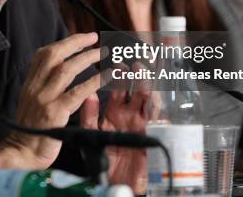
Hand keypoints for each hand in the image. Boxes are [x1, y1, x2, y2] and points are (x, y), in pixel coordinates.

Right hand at [4, 33, 106, 168]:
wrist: (20, 154)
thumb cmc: (28, 132)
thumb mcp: (29, 103)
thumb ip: (41, 88)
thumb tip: (57, 73)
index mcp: (29, 84)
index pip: (42, 55)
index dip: (62, 44)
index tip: (79, 39)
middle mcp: (35, 87)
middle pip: (54, 55)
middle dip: (75, 42)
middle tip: (94, 37)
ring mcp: (44, 99)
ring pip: (66, 69)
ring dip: (87, 58)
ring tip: (103, 53)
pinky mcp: (54, 113)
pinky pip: (77, 92)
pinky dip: (94, 81)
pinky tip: (106, 76)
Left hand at [80, 65, 151, 193]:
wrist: (113, 181)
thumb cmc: (103, 158)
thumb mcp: (91, 135)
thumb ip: (89, 115)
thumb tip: (88, 95)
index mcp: (113, 111)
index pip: (117, 87)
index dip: (117, 73)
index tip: (115, 60)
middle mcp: (128, 114)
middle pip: (135, 88)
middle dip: (136, 74)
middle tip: (134, 61)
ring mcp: (140, 122)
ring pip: (146, 99)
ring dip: (145, 85)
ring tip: (141, 72)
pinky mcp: (148, 134)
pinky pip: (154, 118)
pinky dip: (152, 106)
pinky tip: (150, 97)